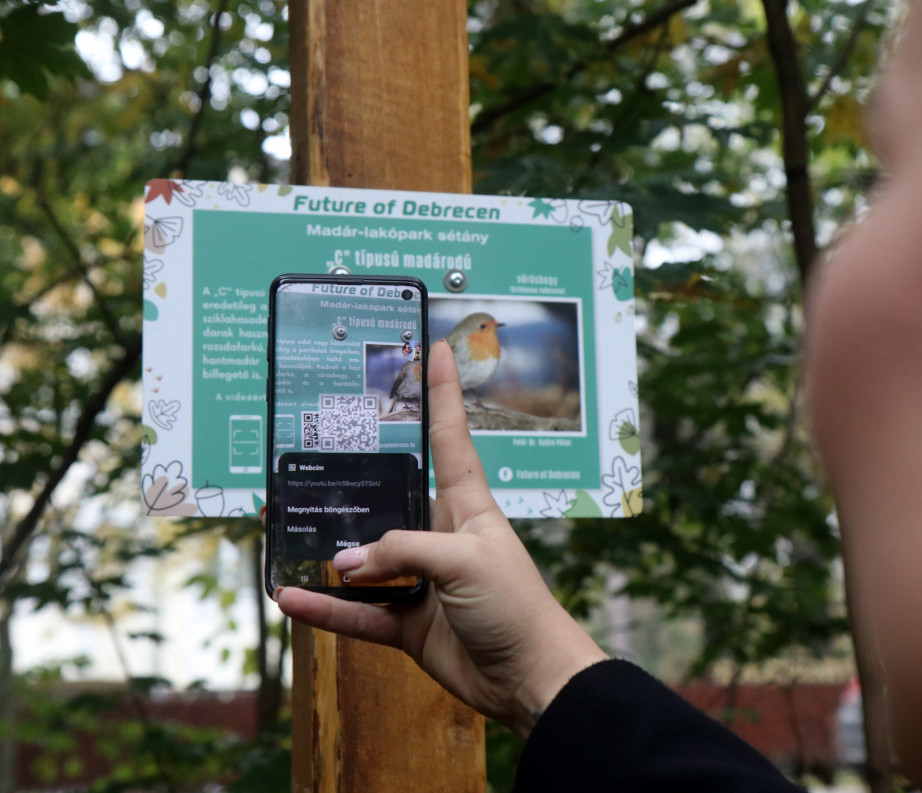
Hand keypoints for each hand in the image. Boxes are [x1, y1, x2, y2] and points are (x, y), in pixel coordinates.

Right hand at [275, 340, 606, 736]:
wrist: (531, 678)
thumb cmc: (517, 605)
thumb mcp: (466, 560)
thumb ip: (403, 551)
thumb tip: (346, 561)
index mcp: (468, 507)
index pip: (451, 438)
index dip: (444, 394)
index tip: (436, 349)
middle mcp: (442, 536)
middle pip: (390, 502)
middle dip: (354, 486)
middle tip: (310, 462)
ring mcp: (423, 580)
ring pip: (365, 561)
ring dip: (329, 556)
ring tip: (285, 535)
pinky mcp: (410, 623)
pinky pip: (358, 612)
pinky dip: (326, 608)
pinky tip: (292, 599)